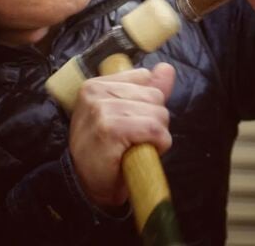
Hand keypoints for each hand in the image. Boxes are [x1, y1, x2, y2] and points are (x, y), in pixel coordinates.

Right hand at [68, 63, 174, 207]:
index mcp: (96, 84)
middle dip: (153, 120)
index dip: (146, 104)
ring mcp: (101, 110)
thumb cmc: (107, 150)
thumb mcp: (125, 113)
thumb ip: (147, 89)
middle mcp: (96, 92)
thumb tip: (166, 69)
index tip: (129, 122)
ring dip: (156, 136)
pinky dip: (158, 144)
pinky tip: (140, 153)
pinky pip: (154, 130)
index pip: (143, 77)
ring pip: (157, 113)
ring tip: (134, 146)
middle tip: (132, 139)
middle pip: (154, 96)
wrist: (88, 185)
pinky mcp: (110, 129)